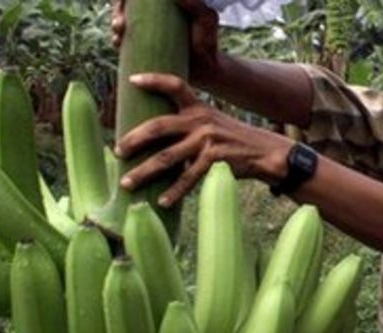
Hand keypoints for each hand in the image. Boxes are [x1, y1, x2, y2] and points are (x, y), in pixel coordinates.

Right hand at [112, 0, 221, 79]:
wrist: (205, 71)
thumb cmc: (208, 42)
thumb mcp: (206, 20)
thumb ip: (196, 6)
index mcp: (166, 5)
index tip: (124, 2)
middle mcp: (153, 15)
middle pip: (127, 6)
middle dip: (118, 9)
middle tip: (120, 23)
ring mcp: (147, 31)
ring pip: (121, 21)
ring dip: (114, 22)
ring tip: (119, 32)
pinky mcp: (143, 47)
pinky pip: (123, 41)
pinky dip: (116, 39)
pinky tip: (117, 42)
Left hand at [115, 73, 293, 207]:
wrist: (266, 153)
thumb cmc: (234, 142)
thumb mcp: (213, 123)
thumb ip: (188, 126)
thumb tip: (154, 140)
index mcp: (199, 108)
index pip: (175, 85)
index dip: (153, 80)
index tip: (132, 80)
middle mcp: (200, 120)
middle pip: (158, 126)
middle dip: (133, 139)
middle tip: (116, 151)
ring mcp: (207, 140)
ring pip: (166, 157)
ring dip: (143, 172)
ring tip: (127, 183)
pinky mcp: (215, 160)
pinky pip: (188, 178)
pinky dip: (174, 192)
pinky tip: (162, 202)